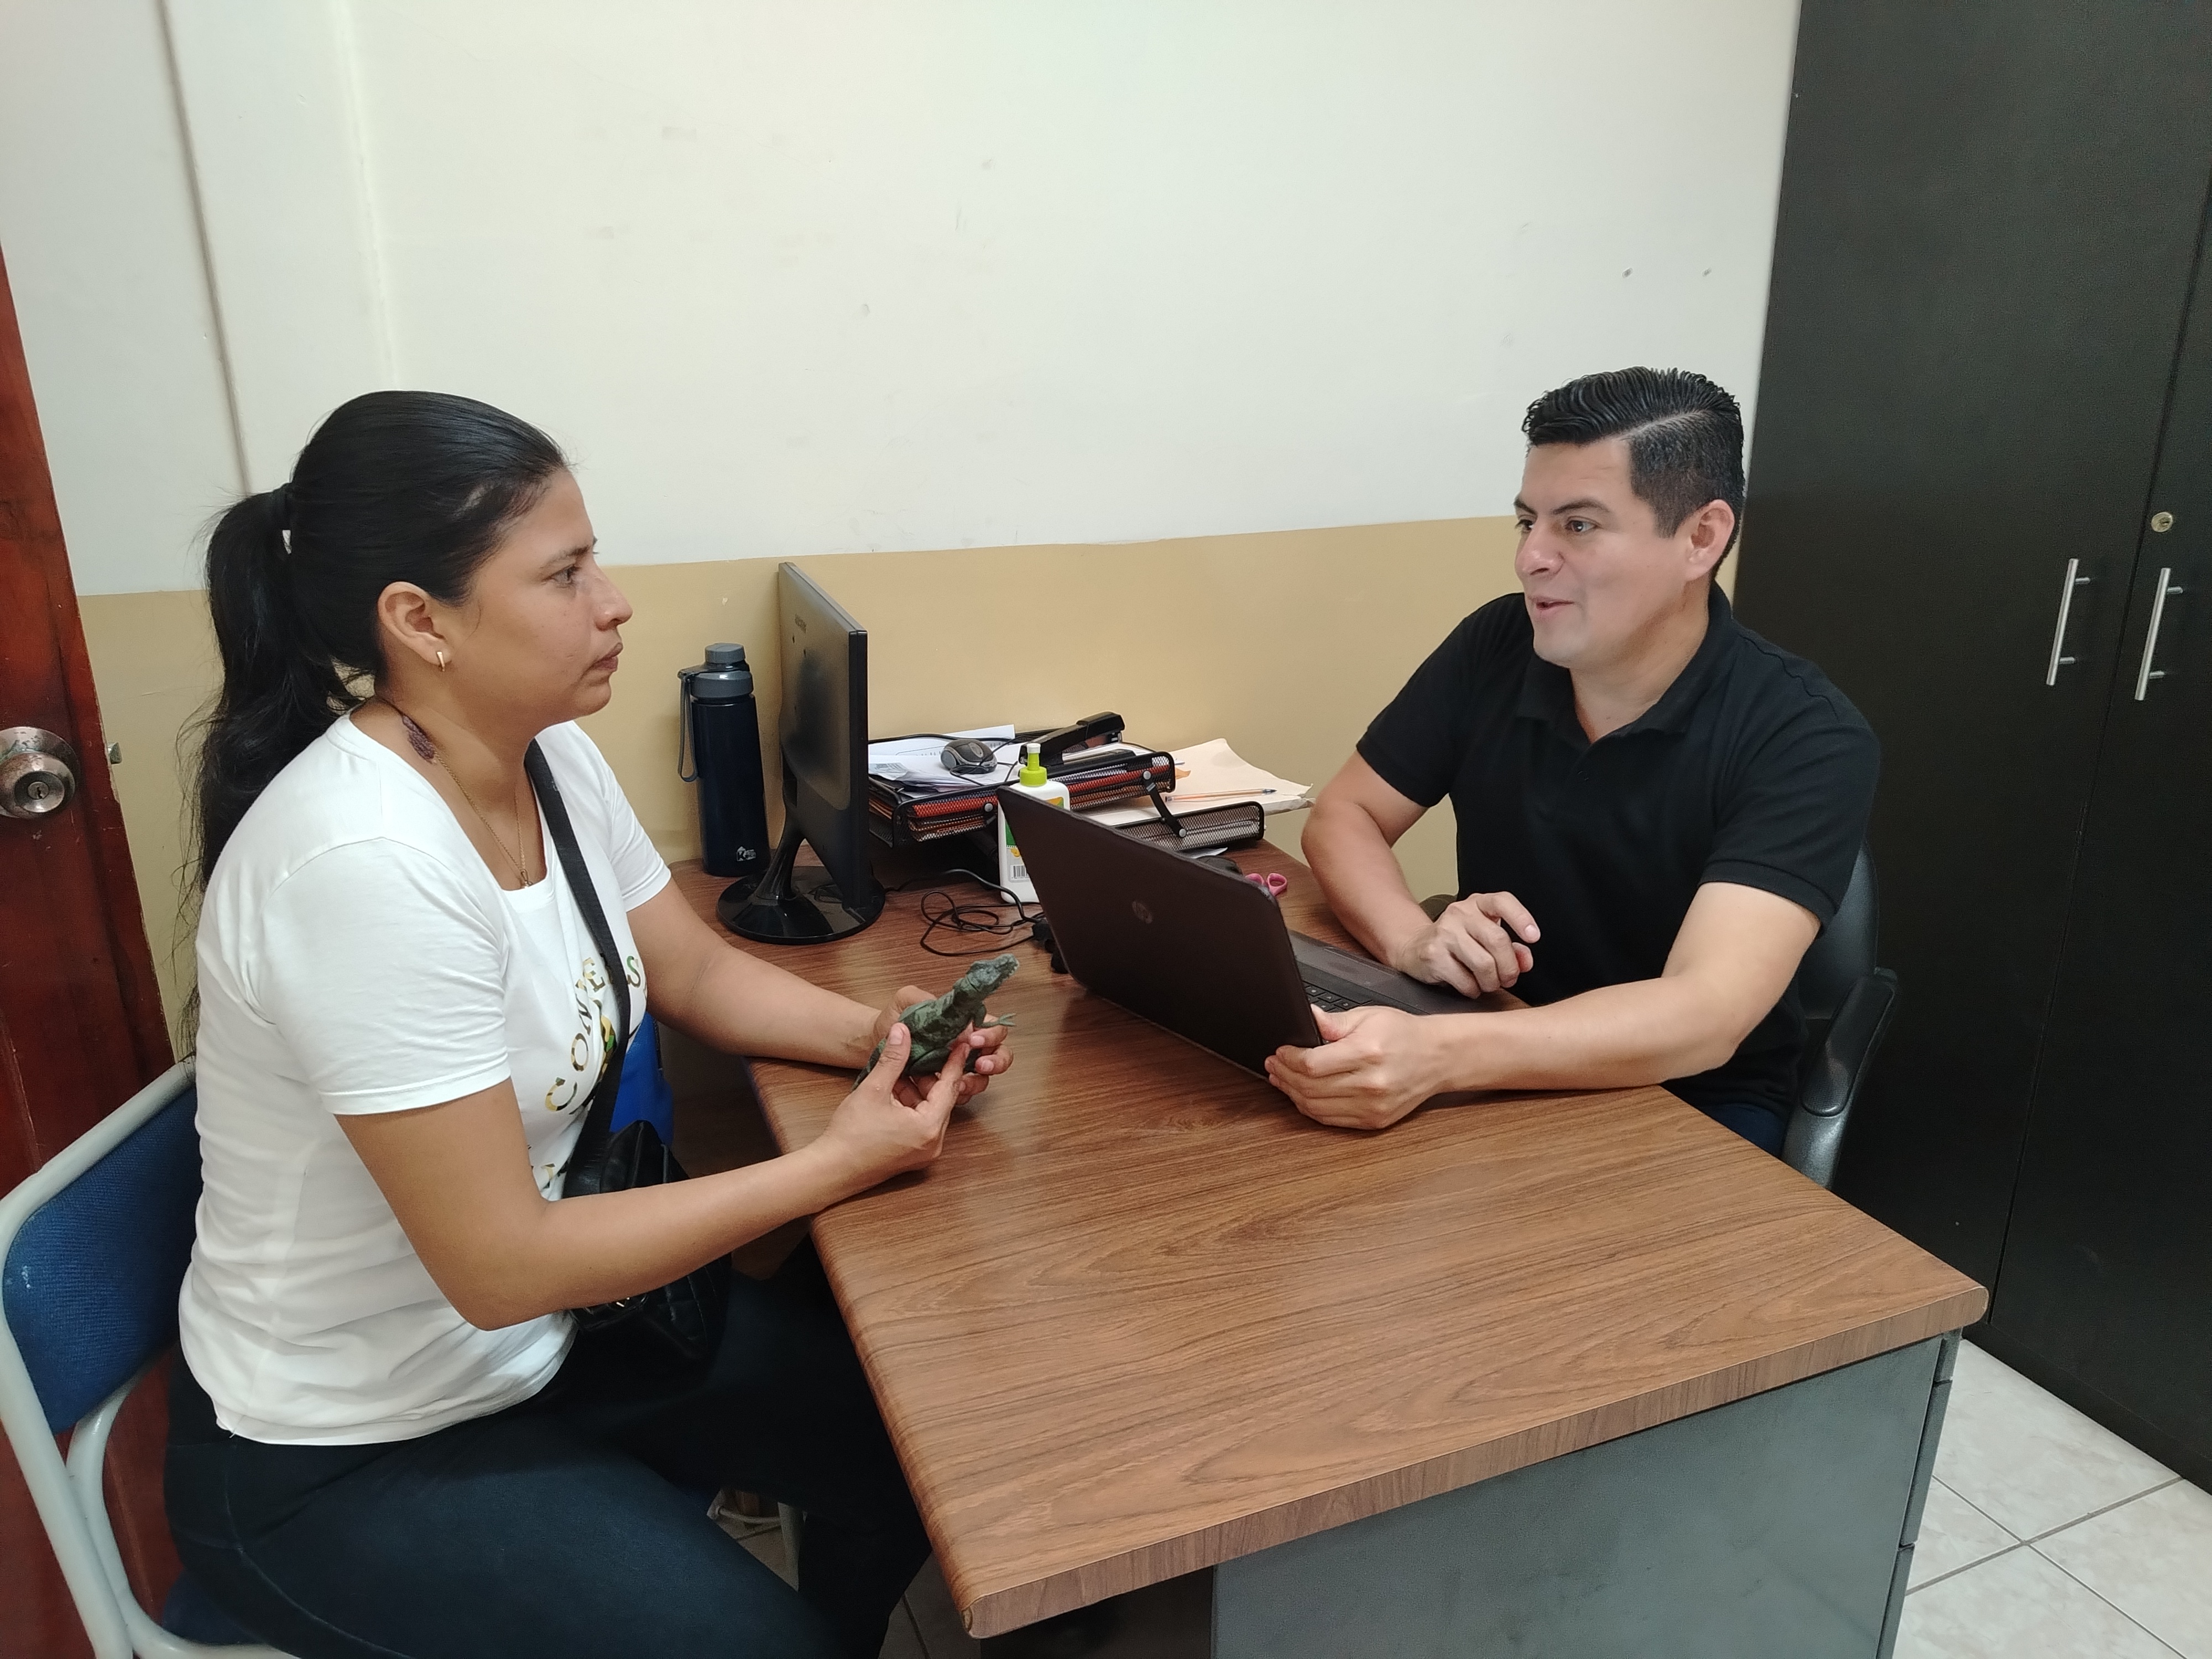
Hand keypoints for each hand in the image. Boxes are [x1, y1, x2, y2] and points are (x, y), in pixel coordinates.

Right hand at [815, 1025, 969, 1188]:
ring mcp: (924, 1152)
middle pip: (941, 1100)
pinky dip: (912, 1106)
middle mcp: (933, 1142)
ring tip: (903, 1070)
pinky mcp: (913, 1155)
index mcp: (929, 1127)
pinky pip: (921, 1124)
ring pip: (930, 1111)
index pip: (949, 1087)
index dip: (953, 1062)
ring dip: (918, 1090)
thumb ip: (892, 1059)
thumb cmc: (851, 1134)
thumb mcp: (873, 1089)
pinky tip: (896, 1090)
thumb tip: (902, 1031)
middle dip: (931, 1075)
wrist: (832, 1170)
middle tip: (924, 1051)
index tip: (961, 1043)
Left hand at [870, 983, 1013, 1108]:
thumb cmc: (893, 1018)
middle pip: (999, 1057)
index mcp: (964, 1024)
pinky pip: (955, 1097)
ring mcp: (956, 1069)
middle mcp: (965, 1047)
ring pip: (980, 1081)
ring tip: (957, 1083)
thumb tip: (954, 1023)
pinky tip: (933, 1093)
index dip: (991, 1035)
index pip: (993, 1028)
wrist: (873, 1041)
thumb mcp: (907, 999)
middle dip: (995, 1062)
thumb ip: (927, 1000)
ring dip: (971, 1082)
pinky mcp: (942, 1088)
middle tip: (979, 1064)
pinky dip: (948, 1096)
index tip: (973, 1039)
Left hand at [1264, 1005, 1443, 1129]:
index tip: (1279, 1052)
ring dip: (1292, 1094)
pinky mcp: (1374, 1121)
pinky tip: (1302, 1095)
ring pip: (1316, 1107)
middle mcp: (1370, 1083)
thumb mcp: (1369, 1016)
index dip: (1288, 1059)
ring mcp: (1372, 1106)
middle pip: (1310, 1087)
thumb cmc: (1404, 1034)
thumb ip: (1334, 1021)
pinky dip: (1311, 1108)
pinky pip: (1331, 1119)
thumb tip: (1306, 1018)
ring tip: (1282, 1080)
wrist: (1438, 1058)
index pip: (1312, 1064)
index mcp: (1367, 1053)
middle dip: (1284, 1076)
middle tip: (1273, 1065)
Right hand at [1389, 892, 1538, 995]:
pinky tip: (1470, 986)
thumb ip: (1511, 948)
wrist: (1415, 947)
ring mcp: (1444, 932)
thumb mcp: (1485, 938)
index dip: (1521, 918)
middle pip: (1497, 940)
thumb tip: (1525, 960)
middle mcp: (1459, 913)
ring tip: (1488, 984)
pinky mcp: (1433, 954)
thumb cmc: (1458, 943)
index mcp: (1477, 904)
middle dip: (1509, 967)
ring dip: (1492, 982)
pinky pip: (1465, 980)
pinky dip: (1473, 990)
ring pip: (1484, 964)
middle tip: (1508, 978)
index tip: (1533, 937)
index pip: (1502, 901)